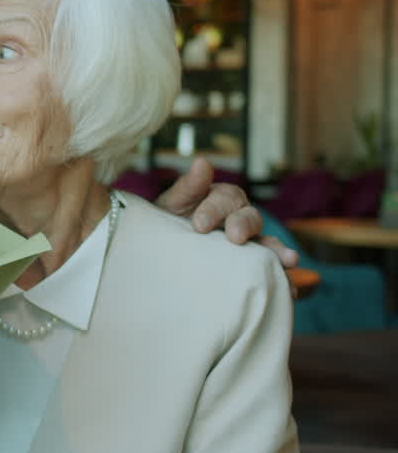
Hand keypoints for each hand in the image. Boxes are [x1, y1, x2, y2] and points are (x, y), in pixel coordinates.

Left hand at [155, 157, 297, 268]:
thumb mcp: (172, 204)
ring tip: (289, 260)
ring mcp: (249, 242)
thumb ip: (188, 187)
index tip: (199, 225)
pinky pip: (269, 269)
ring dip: (278, 250)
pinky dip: (282, 278)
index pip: (225, 198)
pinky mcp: (252, 265)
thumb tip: (202, 161)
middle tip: (234, 237)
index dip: (214, 210)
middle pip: (249, 217)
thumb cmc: (168, 223)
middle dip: (244, 226)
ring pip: (267, 242)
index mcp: (221, 198)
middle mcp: (239, 217)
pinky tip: (290, 291)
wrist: (162, 254)